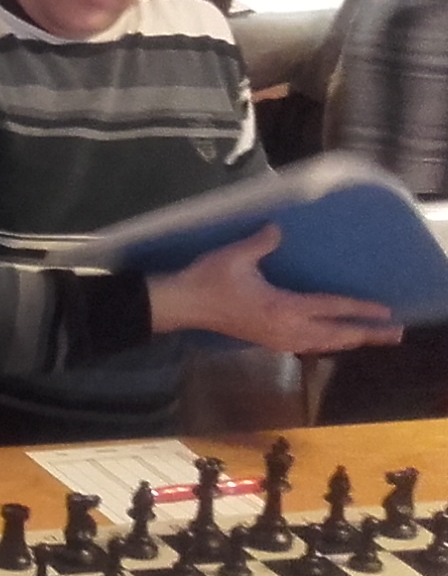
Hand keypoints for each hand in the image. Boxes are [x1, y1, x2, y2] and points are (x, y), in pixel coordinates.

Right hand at [147, 225, 401, 354]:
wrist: (182, 305)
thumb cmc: (207, 279)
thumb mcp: (235, 255)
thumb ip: (261, 243)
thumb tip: (278, 229)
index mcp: (282, 307)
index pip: (330, 308)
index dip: (359, 309)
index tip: (385, 311)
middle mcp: (286, 328)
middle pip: (335, 335)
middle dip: (365, 334)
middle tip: (394, 334)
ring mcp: (277, 338)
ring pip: (323, 344)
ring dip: (348, 341)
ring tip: (369, 338)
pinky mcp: (268, 340)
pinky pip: (308, 346)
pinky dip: (327, 344)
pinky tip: (331, 341)